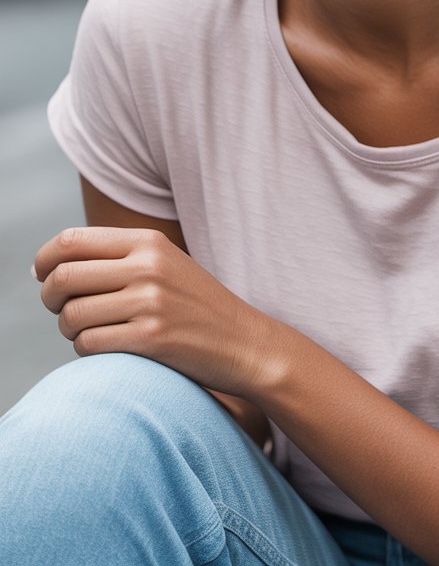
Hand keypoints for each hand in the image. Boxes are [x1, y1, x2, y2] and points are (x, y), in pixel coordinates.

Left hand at [33, 226, 265, 396]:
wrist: (243, 342)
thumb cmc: (194, 306)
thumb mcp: (163, 264)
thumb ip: (115, 258)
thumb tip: (46, 266)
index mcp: (148, 241)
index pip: (71, 241)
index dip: (44, 259)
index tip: (41, 275)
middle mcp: (148, 266)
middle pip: (64, 277)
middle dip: (49, 297)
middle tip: (60, 308)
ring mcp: (151, 303)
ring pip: (72, 315)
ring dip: (69, 329)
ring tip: (87, 331)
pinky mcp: (151, 339)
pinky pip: (89, 344)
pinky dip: (86, 349)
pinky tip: (106, 347)